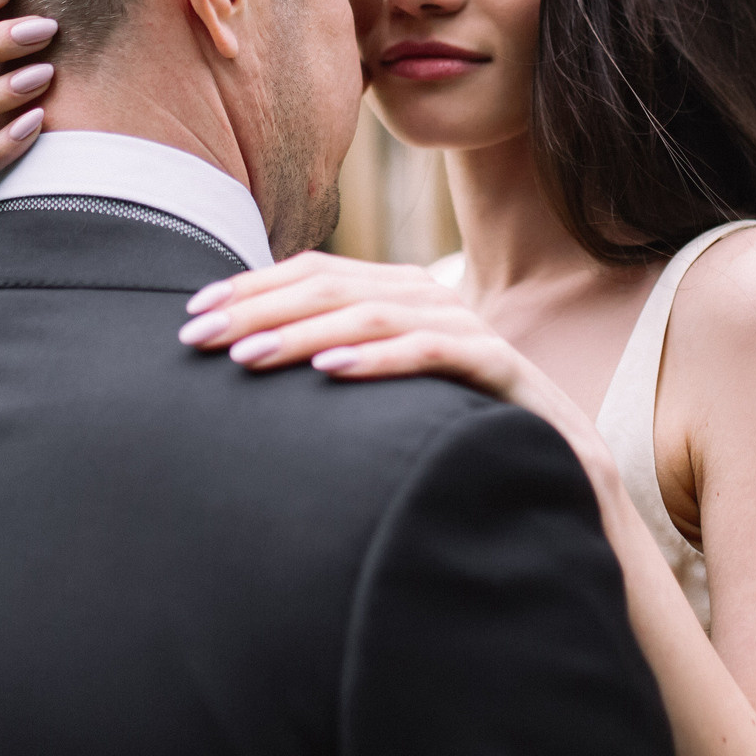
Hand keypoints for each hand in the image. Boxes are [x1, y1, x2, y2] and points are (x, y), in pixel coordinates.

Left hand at [177, 252, 611, 471]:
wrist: (565, 483)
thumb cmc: (462, 443)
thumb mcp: (388, 400)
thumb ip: (338, 367)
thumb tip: (246, 363)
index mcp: (404, 299)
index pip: (317, 272)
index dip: (251, 287)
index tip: (190, 314)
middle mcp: (436, 301)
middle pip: (336, 285)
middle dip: (258, 307)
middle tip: (198, 335)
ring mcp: (472, 332)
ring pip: (377, 313)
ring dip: (304, 331)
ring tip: (247, 357)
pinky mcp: (506, 370)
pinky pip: (437, 352)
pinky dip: (380, 357)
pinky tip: (330, 373)